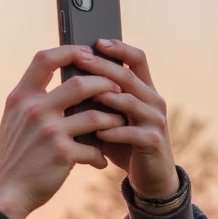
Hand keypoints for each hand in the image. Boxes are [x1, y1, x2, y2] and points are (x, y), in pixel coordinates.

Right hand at [0, 46, 125, 218]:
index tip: (87, 53)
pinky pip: (92, 148)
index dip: (69, 51)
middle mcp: (34, 110)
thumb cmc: (13, 157)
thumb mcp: (13, 121)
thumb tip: (57, 78)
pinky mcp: (61, 155)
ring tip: (119, 122)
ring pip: (94, 115)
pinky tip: (101, 160)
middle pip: (80, 83)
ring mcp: (48, 132)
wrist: (4, 193)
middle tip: (117, 89)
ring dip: (112, 118)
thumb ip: (31, 100)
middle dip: (105, 84)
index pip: (45, 58)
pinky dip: (99, 155)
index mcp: (21, 98)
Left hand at [75, 40, 179, 200]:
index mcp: (144, 90)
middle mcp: (153, 100)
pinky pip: (132, 133)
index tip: (96, 41)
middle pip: (128, 76)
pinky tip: (97, 132)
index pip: (136, 59)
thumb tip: (62, 87)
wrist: (150, 177)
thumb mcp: (110, 120)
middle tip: (81, 59)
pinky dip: (114, 132)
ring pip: (130, 101)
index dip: (118, 48)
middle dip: (103, 67)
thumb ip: (94, 103)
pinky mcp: (153, 141)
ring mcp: (155, 120)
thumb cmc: (124, 145)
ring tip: (84, 94)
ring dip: (107, 97)